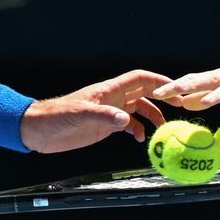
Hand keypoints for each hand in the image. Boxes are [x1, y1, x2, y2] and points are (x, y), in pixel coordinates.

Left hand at [20, 69, 170, 152]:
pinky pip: (127, 123)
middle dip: (162, 96)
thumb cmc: (56, 117)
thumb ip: (103, 116)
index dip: (158, 80)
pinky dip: (137, 129)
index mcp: (108, 91)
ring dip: (152, 115)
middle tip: (180, 106)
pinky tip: (140, 140)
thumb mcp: (79, 116)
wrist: (39, 129)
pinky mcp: (104, 125)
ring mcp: (109, 111)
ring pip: (138, 108)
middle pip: (143, 91)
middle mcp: (112, 98)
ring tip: (163, 128)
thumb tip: (127, 120)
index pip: (138, 79)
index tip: (176, 88)